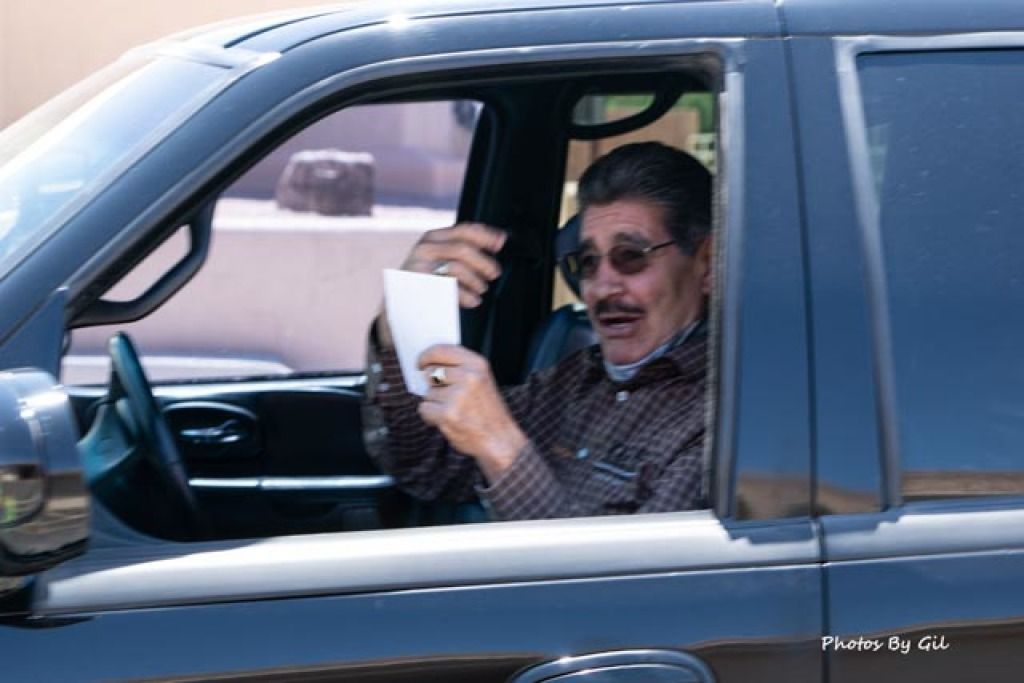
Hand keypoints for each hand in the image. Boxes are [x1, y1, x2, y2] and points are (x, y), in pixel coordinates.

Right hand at [403, 223, 505, 307]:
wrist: (400, 304)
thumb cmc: (427, 280)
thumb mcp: (440, 257)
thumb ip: (461, 247)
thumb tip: (497, 240)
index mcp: (432, 238)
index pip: (463, 230)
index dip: (486, 235)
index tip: (501, 243)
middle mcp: (424, 249)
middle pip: (463, 249)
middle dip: (484, 262)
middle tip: (495, 273)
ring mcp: (420, 267)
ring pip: (457, 268)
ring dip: (476, 281)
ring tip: (481, 289)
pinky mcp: (420, 286)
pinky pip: (450, 288)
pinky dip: (467, 295)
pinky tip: (473, 300)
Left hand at [417, 344, 526, 482]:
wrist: (499, 440)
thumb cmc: (487, 411)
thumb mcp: (481, 380)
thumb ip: (458, 369)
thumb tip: (426, 367)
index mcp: (477, 364)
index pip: (441, 350)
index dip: (426, 356)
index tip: (420, 363)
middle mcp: (468, 376)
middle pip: (430, 372)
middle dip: (433, 385)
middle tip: (447, 396)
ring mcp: (458, 396)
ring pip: (427, 393)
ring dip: (435, 403)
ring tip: (454, 411)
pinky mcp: (448, 414)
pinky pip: (424, 409)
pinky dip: (431, 416)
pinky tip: (447, 420)